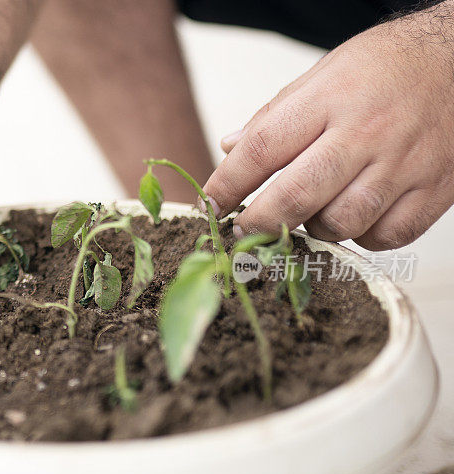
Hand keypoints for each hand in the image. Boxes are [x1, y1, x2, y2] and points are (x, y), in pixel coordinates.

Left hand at [203, 3, 453, 249]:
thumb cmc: (384, 68)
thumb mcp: (322, 74)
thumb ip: (274, 116)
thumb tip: (229, 149)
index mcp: (330, 99)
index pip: (262, 149)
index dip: (227, 184)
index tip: (210, 203)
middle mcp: (367, 133)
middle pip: (297, 196)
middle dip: (258, 222)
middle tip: (243, 230)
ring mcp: (404, 165)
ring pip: (341, 224)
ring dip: (313, 230)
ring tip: (307, 216)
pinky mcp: (435, 190)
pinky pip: (386, 236)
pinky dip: (362, 237)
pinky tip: (355, 217)